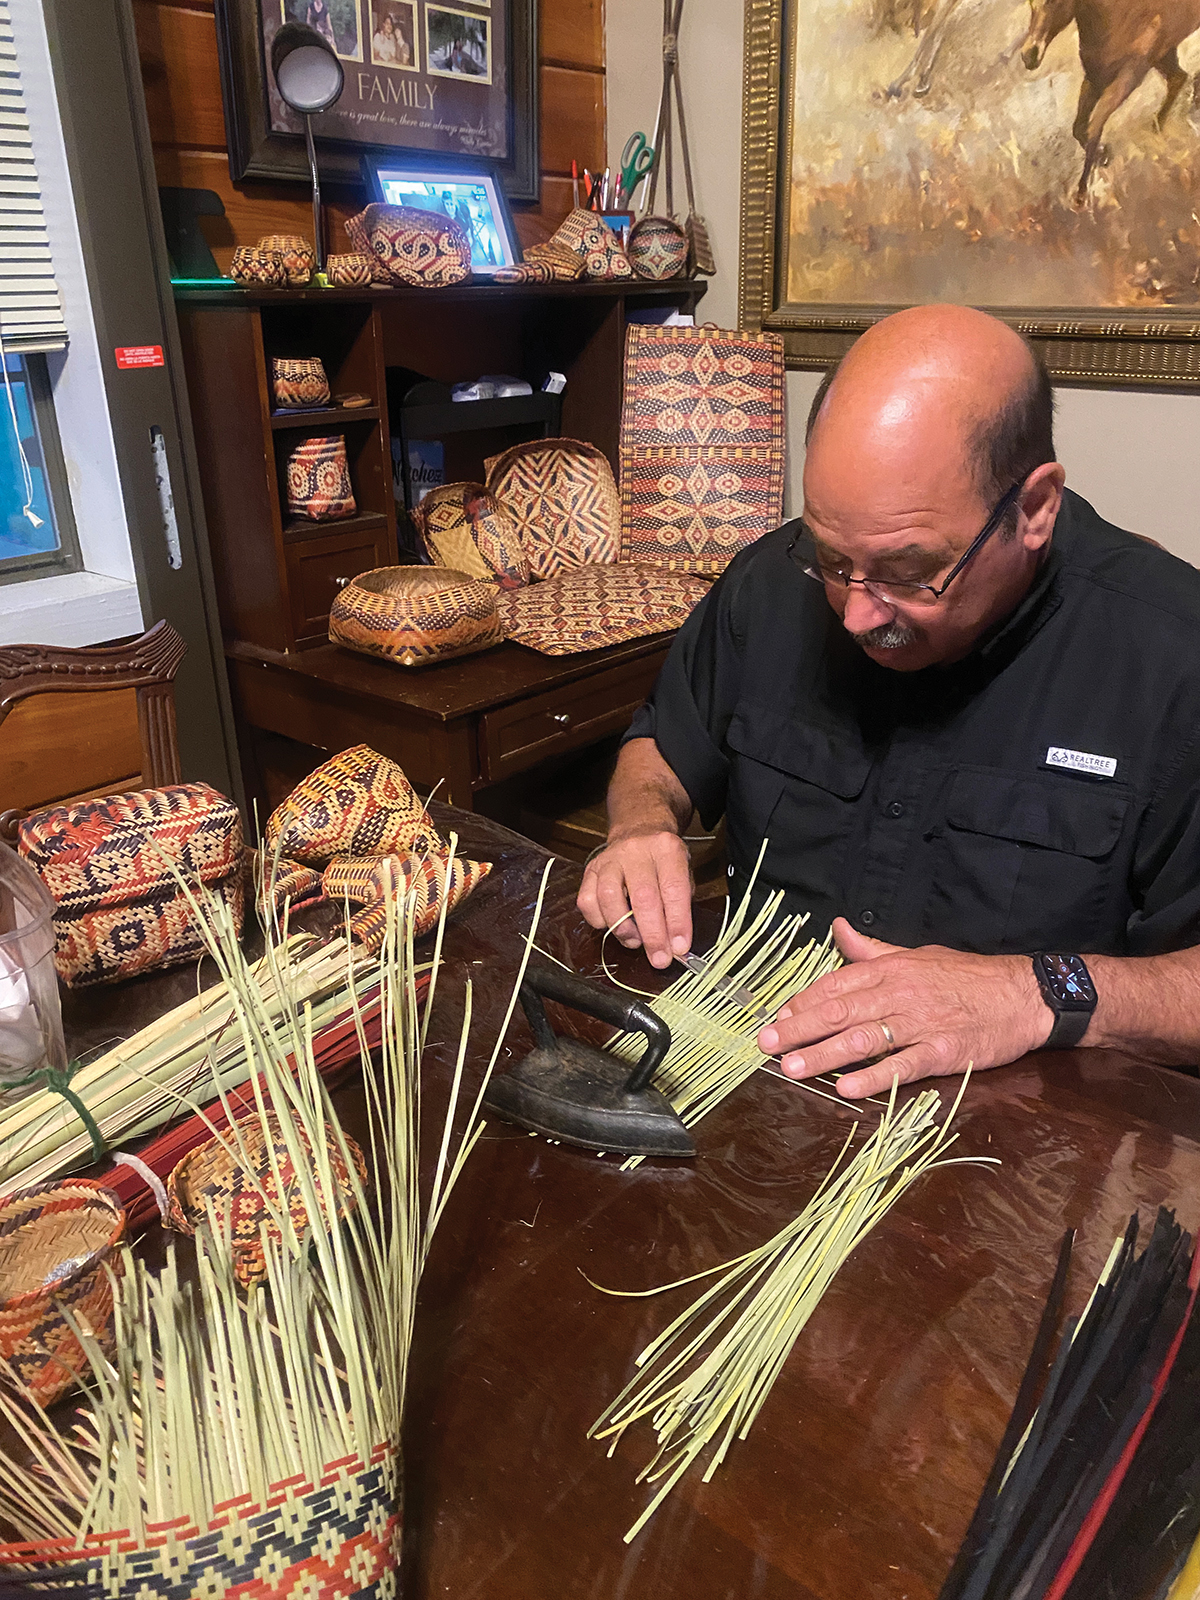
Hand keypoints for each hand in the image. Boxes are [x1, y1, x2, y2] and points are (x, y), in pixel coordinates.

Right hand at [576, 828, 692, 969]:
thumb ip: (680, 907)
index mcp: (666, 849)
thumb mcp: (683, 873)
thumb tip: (676, 944)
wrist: (638, 832)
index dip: (677, 922)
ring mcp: (610, 860)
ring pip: (609, 898)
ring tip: (635, 941)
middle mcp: (636, 851)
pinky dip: (599, 920)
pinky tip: (612, 924)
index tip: (679, 948)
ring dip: (623, 929)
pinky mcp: (590, 870)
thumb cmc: (663, 861)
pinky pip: (587, 901)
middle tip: (659, 959)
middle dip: (652, 935)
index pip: (673, 889)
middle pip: (643, 897)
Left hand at [756, 917, 1053, 1097]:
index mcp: (891, 969)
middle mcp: (899, 994)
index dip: (803, 1002)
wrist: (1023, 994)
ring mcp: (920, 1025)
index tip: (777, 1017)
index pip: (836, 984)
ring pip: (863, 1039)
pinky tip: (846, 1087)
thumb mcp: (917, 954)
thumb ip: (872, 950)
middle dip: (798, 1029)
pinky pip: (902, 1067)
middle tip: (765, 1044)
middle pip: (840, 1012)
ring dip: (823, 1055)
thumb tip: (838, 928)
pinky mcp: (942, 1053)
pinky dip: (873, 1078)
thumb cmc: (966, 976)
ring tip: (792, 1068)